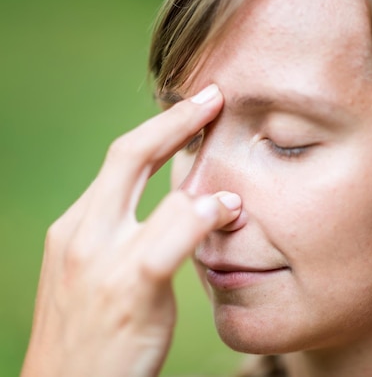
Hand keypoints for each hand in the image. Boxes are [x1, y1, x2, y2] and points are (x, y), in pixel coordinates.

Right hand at [21, 84, 238, 376]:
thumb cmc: (91, 337)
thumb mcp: (96, 276)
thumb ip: (126, 237)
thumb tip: (174, 206)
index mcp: (76, 226)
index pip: (120, 160)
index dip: (158, 128)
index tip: (189, 109)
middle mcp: (82, 231)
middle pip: (130, 152)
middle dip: (176, 119)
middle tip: (215, 97)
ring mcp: (102, 256)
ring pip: (160, 190)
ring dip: (203, 177)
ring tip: (232, 186)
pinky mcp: (131, 284)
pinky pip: (177, 232)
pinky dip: (207, 215)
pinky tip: (227, 210)